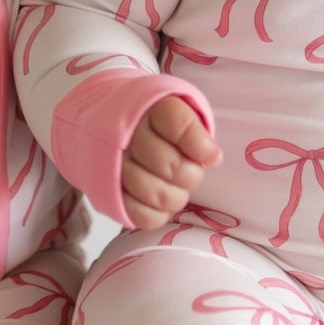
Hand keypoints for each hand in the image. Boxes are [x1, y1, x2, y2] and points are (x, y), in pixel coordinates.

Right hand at [121, 96, 221, 229]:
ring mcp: (115, 165)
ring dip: (176, 197)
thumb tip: (212, 158)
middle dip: (191, 175)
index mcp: (150, 109)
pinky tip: (160, 203)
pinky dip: (158, 214)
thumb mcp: (180, 114)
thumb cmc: (159, 127)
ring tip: (176, 188)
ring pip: (156, 193)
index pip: (180, 125)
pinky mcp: (110, 193)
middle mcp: (128, 135)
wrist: (115, 131)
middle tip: (191, 172)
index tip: (212, 156)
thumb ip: (196, 132)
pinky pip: (141, 215)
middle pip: (171, 165)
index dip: (200, 146)